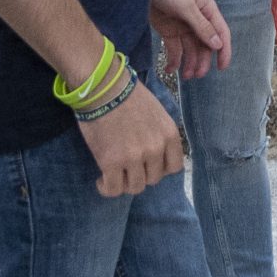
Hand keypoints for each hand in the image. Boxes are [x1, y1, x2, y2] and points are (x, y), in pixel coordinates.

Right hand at [79, 77, 183, 196]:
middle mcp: (155, 148)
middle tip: (128, 166)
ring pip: (135, 187)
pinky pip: (113, 189)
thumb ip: (160, 135)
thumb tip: (156, 155)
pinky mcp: (111, 162)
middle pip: (153, 179)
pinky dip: (107, 188)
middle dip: (141, 175)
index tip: (148, 164)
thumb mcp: (157, 113)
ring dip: (124, 183)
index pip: (174, 168)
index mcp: (169, 135)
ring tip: (114, 174)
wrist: (103, 87)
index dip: (160, 169)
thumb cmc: (128, 96)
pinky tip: (102, 180)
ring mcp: (134, 157)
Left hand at [148, 0, 230, 79]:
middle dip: (202, 61)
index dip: (223, 51)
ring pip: (191, 49)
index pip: (220, 33)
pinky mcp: (169, 30)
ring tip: (185, 76)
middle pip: (205, 45)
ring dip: (189, 63)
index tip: (222, 68)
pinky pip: (175, 49)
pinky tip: (170, 70)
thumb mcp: (185, 6)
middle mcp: (197, 19)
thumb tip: (218, 44)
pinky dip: (174, 60)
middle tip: (196, 75)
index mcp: (207, 10)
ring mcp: (183, 25)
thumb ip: (201, 26)